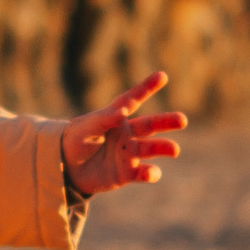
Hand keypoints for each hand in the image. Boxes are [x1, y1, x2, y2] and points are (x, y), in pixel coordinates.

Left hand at [62, 71, 186, 200]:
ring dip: (163, 148)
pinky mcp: (127, 172)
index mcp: (116, 117)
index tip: (162, 76)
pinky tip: (152, 173)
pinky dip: (149, 173)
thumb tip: (123, 112)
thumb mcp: (84, 128)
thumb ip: (103, 119)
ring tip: (174, 150)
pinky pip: (142, 173)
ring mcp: (128, 153)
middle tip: (182, 120)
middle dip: (167, 121)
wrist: (67, 168)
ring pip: (151, 148)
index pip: (132, 100)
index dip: (146, 88)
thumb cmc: (75, 141)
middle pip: (150, 125)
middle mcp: (127, 133)